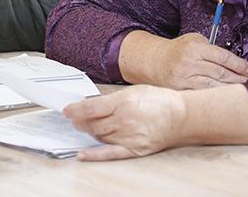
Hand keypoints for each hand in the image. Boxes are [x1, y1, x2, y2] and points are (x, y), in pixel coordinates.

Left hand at [63, 85, 186, 160]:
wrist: (181, 116)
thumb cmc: (158, 101)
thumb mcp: (133, 91)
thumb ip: (112, 100)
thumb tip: (92, 106)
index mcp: (124, 102)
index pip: (91, 108)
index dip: (75, 110)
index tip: (67, 111)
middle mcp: (125, 120)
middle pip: (93, 124)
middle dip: (80, 121)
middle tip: (75, 119)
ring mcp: (130, 136)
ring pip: (99, 136)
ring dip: (89, 132)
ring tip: (84, 127)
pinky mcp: (135, 149)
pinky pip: (110, 154)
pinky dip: (94, 155)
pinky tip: (82, 154)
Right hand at [125, 32, 247, 89]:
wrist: (154, 60)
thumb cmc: (179, 50)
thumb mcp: (194, 40)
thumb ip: (212, 49)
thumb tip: (234, 63)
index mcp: (195, 48)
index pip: (223, 57)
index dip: (240, 65)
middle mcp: (189, 63)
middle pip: (221, 73)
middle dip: (237, 78)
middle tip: (247, 79)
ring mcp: (184, 78)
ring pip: (213, 86)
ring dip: (229, 88)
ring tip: (239, 88)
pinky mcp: (180, 90)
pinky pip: (202, 94)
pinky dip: (215, 95)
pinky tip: (223, 94)